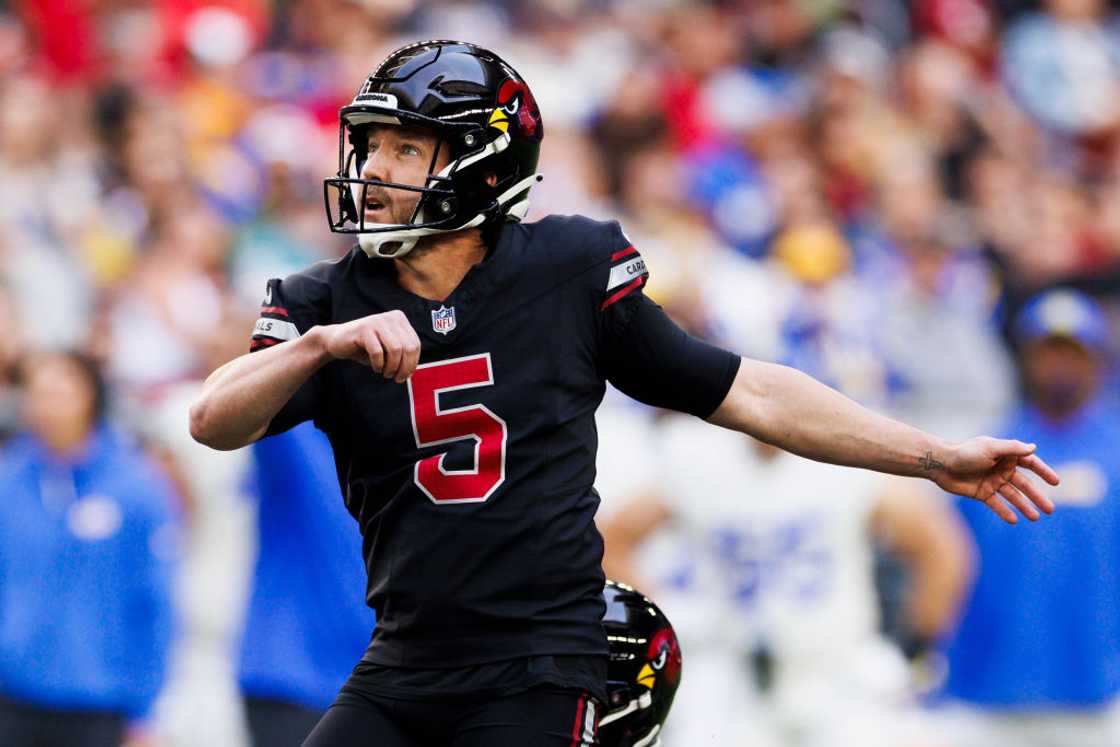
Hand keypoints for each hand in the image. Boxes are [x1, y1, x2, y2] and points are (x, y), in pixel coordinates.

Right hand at [319, 310, 420, 381]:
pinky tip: (376, 368)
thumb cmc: (366, 348)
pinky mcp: (363, 329)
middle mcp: (390, 317)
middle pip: (408, 347)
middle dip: (404, 367)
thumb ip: (402, 355)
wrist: (337, 341)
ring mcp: (377, 321)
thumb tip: (411, 370)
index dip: (412, 364)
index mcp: (399, 319)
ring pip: (395, 349)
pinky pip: (378, 351)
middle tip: (396, 378)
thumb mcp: (388, 350)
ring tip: (386, 373)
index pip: (415, 344)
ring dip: (392, 367)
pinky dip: (378, 364)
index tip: (404, 376)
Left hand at [931, 438, 1058, 523]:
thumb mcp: (990, 448)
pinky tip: (1014, 520)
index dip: (1044, 472)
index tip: (1056, 483)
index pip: (1030, 463)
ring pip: (1013, 496)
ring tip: (1036, 517)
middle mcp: (1001, 469)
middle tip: (1050, 509)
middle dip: (1037, 496)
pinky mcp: (982, 493)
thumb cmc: (965, 452)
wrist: (940, 464)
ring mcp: (992, 482)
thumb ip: (1012, 448)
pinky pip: (997, 504)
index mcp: (1006, 455)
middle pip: (1024, 484)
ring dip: (1024, 506)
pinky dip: (1005, 512)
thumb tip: (1034, 447)